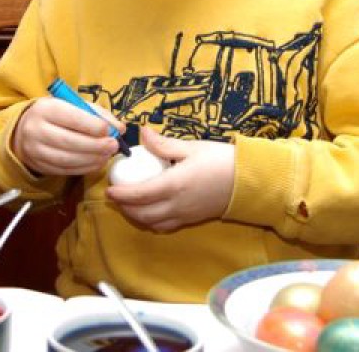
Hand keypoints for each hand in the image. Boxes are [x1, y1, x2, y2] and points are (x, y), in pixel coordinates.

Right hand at [13, 97, 121, 175]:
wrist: (26, 131)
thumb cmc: (57, 115)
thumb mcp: (73, 105)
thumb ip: (97, 114)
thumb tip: (120, 128)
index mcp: (46, 109)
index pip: (71, 118)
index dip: (92, 126)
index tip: (109, 130)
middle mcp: (37, 129)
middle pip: (69, 141)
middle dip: (95, 145)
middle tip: (113, 146)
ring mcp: (36, 150)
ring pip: (67, 159)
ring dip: (92, 159)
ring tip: (107, 155)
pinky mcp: (40, 166)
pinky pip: (65, 170)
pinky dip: (85, 168)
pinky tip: (96, 163)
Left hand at [106, 126, 234, 231]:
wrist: (249, 181)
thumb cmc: (222, 160)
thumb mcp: (192, 147)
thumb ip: (163, 144)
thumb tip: (142, 132)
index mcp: (174, 185)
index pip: (139, 194)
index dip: (121, 194)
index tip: (109, 189)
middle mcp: (176, 205)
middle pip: (141, 213)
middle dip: (125, 207)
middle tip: (116, 195)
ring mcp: (184, 215)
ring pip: (152, 223)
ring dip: (136, 216)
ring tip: (129, 204)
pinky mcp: (191, 220)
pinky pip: (165, 226)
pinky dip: (152, 222)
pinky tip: (150, 211)